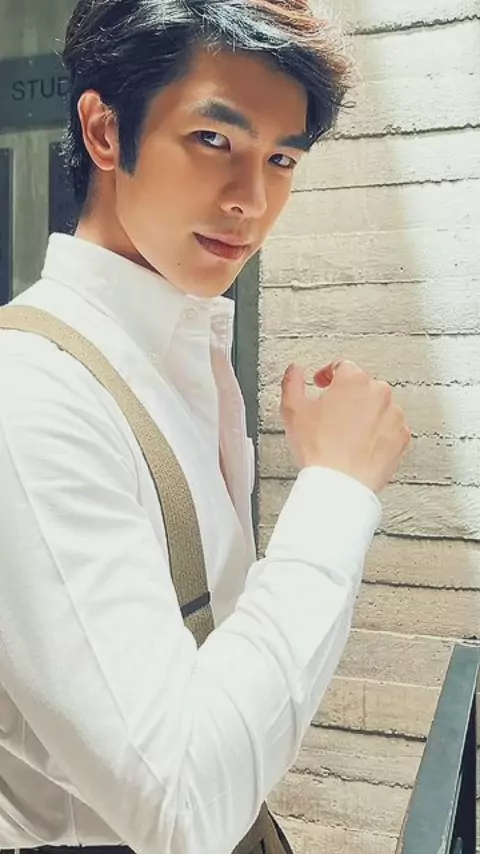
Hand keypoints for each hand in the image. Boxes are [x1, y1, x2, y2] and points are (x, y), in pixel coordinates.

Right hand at [280, 360, 409, 493]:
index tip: (322, 384)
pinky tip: (360, 444)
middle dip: (347, 396)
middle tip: (331, 414)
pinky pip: (389, 428)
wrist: (341, 483)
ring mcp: (394, 415)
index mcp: (353, 380)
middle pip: (362, 386)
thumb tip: (294, 371)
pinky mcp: (402, 437)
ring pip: (378, 406)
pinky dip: (377, 432)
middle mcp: (378, 393)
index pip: (342, 366)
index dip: (328, 375)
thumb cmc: (320, 449)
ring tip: (346, 434)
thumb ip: (292, 382)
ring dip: (364, 414)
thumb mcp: (293, 410)